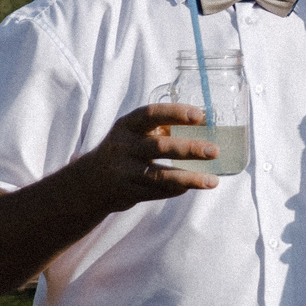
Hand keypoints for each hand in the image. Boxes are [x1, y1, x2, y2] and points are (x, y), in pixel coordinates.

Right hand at [67, 103, 220, 212]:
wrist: (91, 181)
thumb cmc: (127, 148)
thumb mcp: (136, 132)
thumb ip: (165, 127)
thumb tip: (212, 122)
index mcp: (127, 125)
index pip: (151, 114)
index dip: (175, 113)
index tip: (200, 116)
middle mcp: (123, 146)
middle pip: (159, 147)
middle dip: (189, 149)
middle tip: (215, 150)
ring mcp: (123, 171)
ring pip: (159, 176)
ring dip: (189, 178)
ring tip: (213, 181)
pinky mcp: (127, 192)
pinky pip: (156, 192)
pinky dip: (176, 190)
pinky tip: (192, 187)